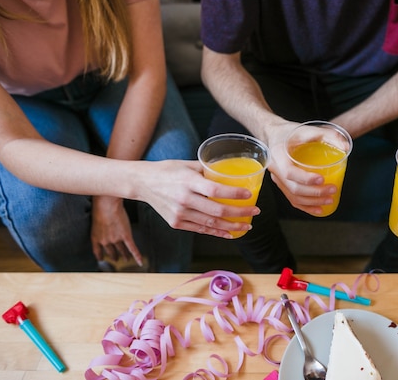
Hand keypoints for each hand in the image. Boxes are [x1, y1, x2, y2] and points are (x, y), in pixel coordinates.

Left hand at [91, 195, 141, 265]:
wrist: (107, 205)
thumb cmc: (100, 208)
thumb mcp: (96, 219)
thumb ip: (99, 225)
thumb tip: (103, 224)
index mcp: (95, 237)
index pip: (97, 251)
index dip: (100, 256)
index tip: (102, 259)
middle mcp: (105, 241)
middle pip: (110, 251)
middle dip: (114, 256)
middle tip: (116, 259)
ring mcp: (116, 239)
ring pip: (121, 250)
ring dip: (125, 256)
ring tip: (127, 259)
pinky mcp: (126, 236)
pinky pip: (132, 248)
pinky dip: (136, 256)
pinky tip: (139, 261)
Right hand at [133, 160, 261, 236]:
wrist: (142, 183)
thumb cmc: (167, 170)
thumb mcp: (187, 164)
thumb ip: (207, 170)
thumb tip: (228, 172)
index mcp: (188, 181)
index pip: (215, 190)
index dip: (234, 194)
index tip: (248, 195)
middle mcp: (184, 199)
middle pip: (217, 210)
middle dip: (239, 213)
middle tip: (255, 212)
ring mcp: (179, 213)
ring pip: (211, 223)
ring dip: (232, 226)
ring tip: (247, 225)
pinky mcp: (176, 223)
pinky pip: (200, 229)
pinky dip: (217, 232)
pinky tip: (229, 233)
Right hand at [265, 121, 338, 215]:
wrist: (274, 134)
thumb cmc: (290, 132)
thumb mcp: (307, 129)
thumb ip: (327, 134)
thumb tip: (345, 146)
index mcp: (277, 154)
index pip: (289, 172)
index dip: (305, 179)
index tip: (322, 179)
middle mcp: (275, 169)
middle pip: (293, 188)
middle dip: (315, 193)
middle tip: (332, 189)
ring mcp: (277, 179)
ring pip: (294, 197)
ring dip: (313, 202)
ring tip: (330, 199)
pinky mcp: (282, 185)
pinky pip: (293, 199)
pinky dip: (306, 207)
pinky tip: (319, 209)